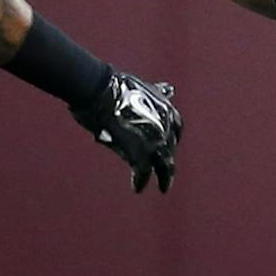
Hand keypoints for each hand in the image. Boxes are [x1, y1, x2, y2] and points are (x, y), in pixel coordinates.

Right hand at [70, 69, 181, 192]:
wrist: (99, 91)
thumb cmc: (113, 86)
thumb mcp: (144, 86)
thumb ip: (157, 93)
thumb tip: (171, 89)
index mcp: (167, 110)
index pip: (176, 128)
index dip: (173, 138)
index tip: (170, 146)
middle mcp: (166, 126)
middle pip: (171, 149)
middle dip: (168, 161)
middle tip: (167, 175)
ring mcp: (154, 140)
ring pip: (165, 165)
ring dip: (165, 178)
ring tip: (163, 188)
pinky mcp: (140, 153)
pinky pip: (143, 173)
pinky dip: (140, 182)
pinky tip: (137, 188)